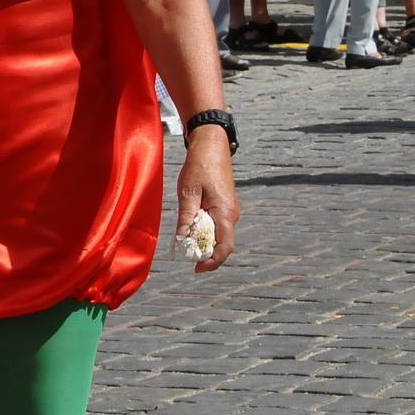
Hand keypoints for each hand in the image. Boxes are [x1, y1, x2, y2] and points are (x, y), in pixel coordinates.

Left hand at [175, 127, 238, 272]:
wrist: (211, 146)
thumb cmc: (199, 166)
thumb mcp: (187, 191)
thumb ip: (186, 217)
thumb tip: (182, 239)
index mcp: (225, 212)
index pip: (224, 247)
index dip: (212, 262)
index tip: (196, 268)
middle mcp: (232, 214)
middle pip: (221, 244)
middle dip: (204, 252)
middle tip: (184, 254)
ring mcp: (230, 211)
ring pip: (219, 235)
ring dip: (203, 241)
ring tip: (184, 239)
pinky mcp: (225, 206)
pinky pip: (217, 225)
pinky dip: (204, 231)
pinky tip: (190, 226)